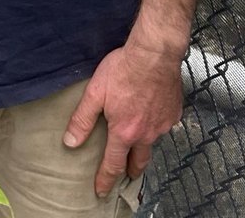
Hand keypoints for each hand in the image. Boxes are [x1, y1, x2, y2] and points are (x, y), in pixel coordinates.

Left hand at [62, 41, 183, 196]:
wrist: (154, 54)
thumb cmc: (122, 69)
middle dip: (131, 170)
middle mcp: (146, 134)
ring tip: (137, 142)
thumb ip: (83, 119)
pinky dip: (156, 125)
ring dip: (144, 145)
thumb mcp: (95, 93)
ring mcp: (163, 125)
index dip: (106, 179)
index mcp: (125, 132)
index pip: (113, 164)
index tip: (101, 191)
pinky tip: (151, 113)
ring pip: (152, 142)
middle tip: (126, 175)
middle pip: (138, 161)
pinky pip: (163, 125)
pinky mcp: (174, 113)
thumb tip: (70, 142)